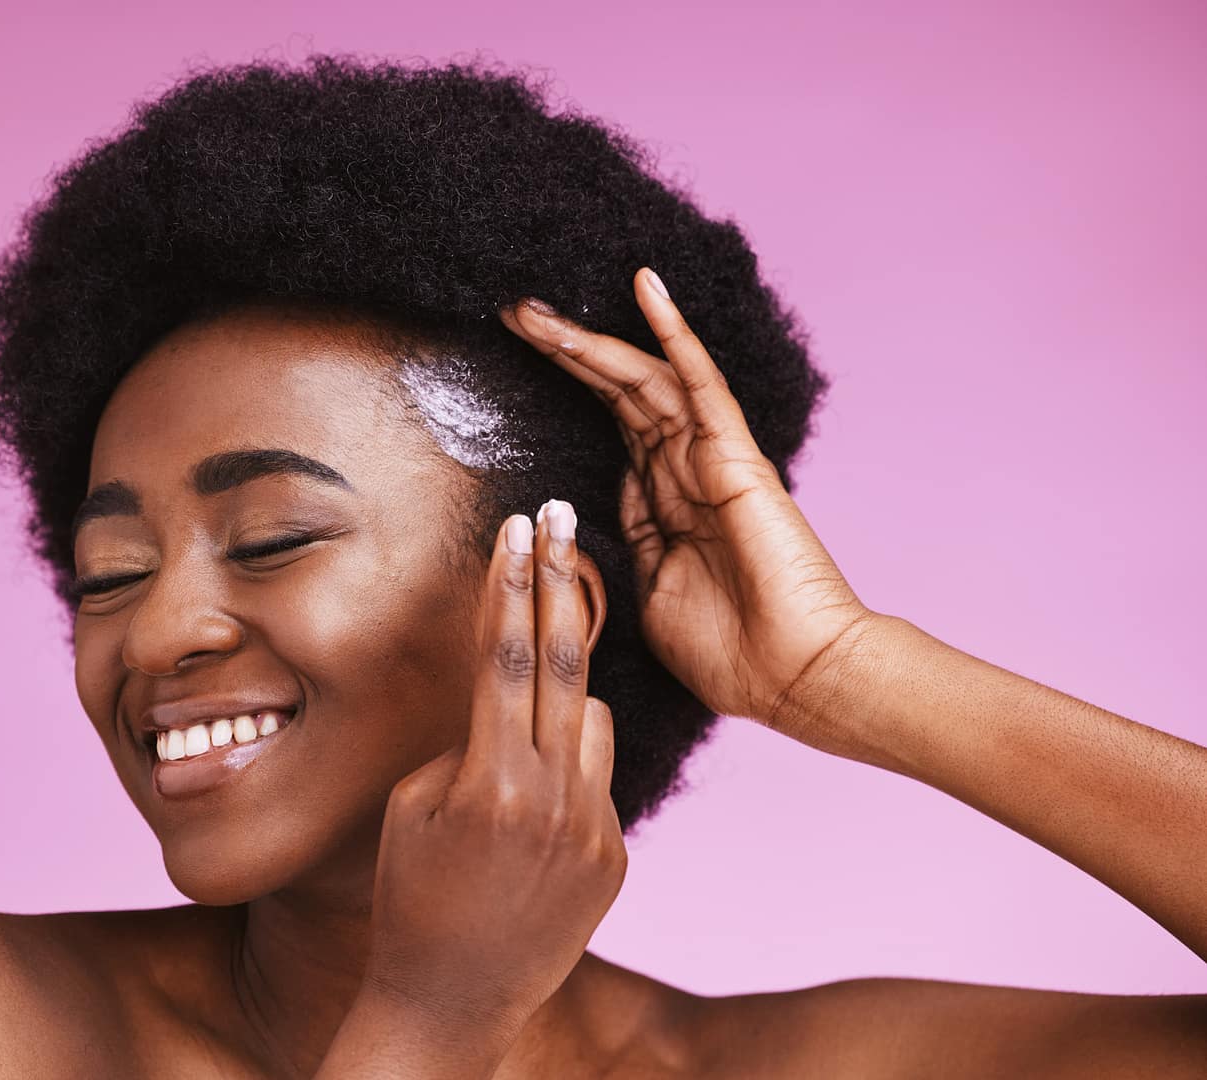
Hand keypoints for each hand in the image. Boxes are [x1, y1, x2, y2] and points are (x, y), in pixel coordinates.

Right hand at [361, 503, 625, 1040]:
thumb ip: (473, 742)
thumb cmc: (410, 895)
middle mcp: (553, 799)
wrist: (450, 1000)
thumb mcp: (416, 805)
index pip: (506, 655)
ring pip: (594, 718)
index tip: (519, 527)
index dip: (512, 583)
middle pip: (567, 662)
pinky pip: (598, 778)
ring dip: (561, 701)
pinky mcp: (616, 856)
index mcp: (491, 781)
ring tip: (514, 740)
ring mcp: (593, 829)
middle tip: (563, 520)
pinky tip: (527, 818)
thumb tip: (515, 697)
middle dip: (562, 581)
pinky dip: (567, 771)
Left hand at [498, 269, 879, 750]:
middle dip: (565, 351)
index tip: (517, 352)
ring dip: (590, 340)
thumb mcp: (649, 593)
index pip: (610, 423)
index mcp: (665, 501)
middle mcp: (686, 468)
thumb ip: (627, 544)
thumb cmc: (725, 652)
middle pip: (618, 391)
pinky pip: (699, 383)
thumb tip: (592, 509)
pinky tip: (645, 286)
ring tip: (535, 308)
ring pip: (643, 379)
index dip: (567, 385)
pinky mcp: (734, 456)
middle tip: (514, 311)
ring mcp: (711, 457)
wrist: (791, 678)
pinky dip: (674, 333)